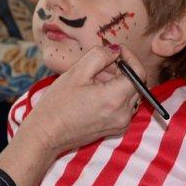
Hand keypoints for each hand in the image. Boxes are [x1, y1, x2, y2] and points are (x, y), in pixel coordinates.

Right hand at [0, 44, 138, 185]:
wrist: (46, 134)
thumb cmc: (57, 105)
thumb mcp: (76, 73)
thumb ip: (99, 56)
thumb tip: (115, 51)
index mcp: (115, 99)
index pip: (138, 73)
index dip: (129, 58)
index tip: (116, 51)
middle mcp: (123, 114)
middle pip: (134, 83)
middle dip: (120, 70)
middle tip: (97, 66)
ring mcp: (120, 123)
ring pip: (129, 94)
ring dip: (115, 83)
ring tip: (92, 80)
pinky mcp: (115, 129)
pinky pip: (123, 106)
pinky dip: (113, 96)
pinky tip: (93, 93)